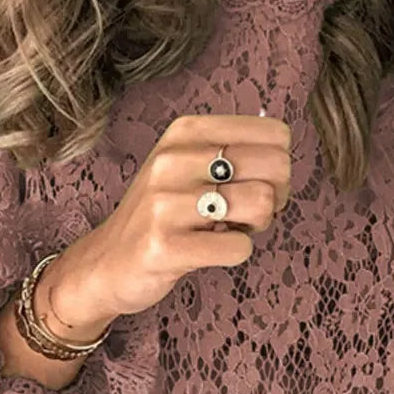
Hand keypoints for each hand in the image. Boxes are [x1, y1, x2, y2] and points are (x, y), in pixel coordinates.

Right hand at [45, 112, 291, 329]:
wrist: (107, 262)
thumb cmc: (163, 214)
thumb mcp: (189, 166)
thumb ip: (235, 152)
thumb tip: (286, 158)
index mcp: (186, 131)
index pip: (276, 135)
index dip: (280, 166)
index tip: (256, 185)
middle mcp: (174, 159)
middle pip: (276, 167)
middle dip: (275, 197)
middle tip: (248, 214)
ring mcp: (166, 203)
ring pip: (260, 203)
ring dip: (256, 226)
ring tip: (228, 228)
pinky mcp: (165, 246)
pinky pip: (239, 247)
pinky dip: (235, 253)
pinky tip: (210, 250)